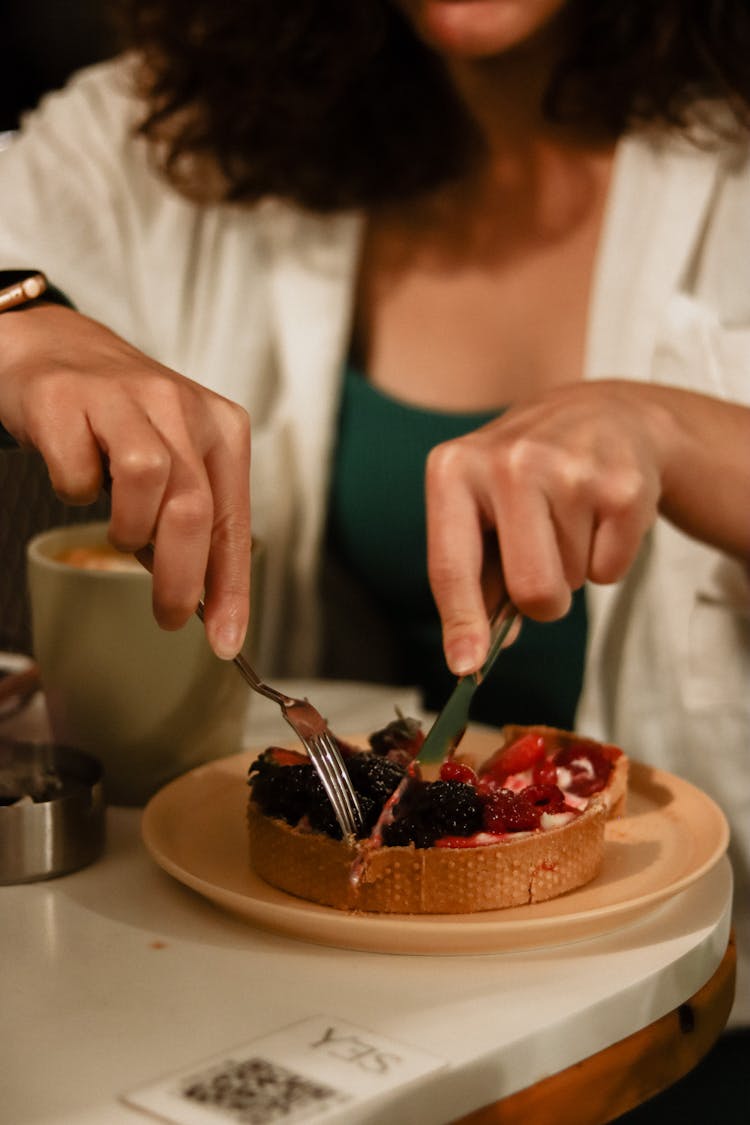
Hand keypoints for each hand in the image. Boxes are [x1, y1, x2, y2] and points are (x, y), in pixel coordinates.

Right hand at [0, 304, 250, 657]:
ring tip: (120, 529)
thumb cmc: (121, 420)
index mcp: (221, 427)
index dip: (231, 589)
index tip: (224, 640)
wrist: (53, 347)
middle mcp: (180, 405)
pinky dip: (75, 491)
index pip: (233, 521)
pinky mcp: (65, 400)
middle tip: (166, 616)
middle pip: (194, 508)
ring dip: (130, 527)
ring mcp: (122, 397)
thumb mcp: (175, 459)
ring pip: (148, 480)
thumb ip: (190, 518)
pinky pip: (78, 471)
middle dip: (180, 579)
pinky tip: (78, 477)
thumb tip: (197, 595)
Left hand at [425, 380, 669, 674]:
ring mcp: (570, 469)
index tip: (465, 667)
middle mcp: (509, 461)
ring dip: (573, 566)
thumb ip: (474, 579)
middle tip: (544, 563)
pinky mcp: (624, 485)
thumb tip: (474, 652)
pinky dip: (608, 558)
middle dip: (542, 600)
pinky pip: (612, 571)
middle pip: (531, 590)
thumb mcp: (481, 508)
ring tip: (570, 516)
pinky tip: (601, 513)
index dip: (461, 624)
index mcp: (454, 469)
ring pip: (572, 581)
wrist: (603, 414)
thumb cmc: (526, 477)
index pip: (452, 565)